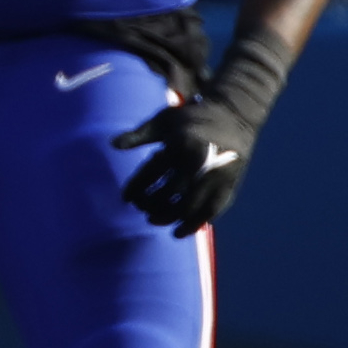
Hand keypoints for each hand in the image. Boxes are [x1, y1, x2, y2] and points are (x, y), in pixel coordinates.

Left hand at [111, 26, 293, 236]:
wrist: (234, 114)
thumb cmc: (193, 117)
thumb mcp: (164, 120)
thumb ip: (139, 134)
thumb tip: (113, 145)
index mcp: (179, 145)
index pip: (150, 175)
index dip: (135, 189)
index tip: (126, 198)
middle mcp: (197, 163)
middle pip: (167, 195)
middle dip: (149, 205)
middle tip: (141, 208)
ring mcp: (214, 176)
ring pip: (187, 208)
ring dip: (167, 218)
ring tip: (154, 220)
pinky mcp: (228, 185)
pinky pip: (210, 212)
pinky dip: (193, 226)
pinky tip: (179, 233)